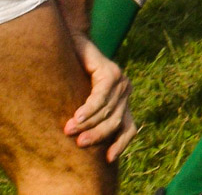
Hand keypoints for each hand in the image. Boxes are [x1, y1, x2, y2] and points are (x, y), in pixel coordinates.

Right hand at [64, 34, 135, 160]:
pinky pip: (102, 94)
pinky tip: (78, 117)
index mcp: (122, 101)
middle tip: (78, 143)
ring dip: (88, 123)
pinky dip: (89, 108)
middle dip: (97, 135)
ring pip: (107, 109)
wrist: (74, 44)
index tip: (109, 159)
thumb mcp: (82, 100)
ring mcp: (120, 80)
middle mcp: (125, 91)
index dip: (121, 144)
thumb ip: (89, 117)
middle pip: (116, 121)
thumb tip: (81, 141)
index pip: (129, 127)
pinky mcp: (110, 71)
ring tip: (69, 130)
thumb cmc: (75, 75)